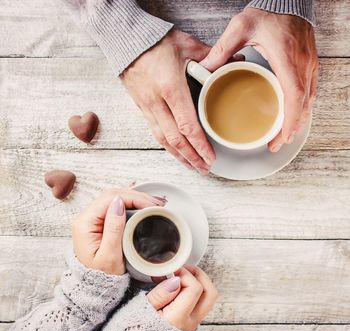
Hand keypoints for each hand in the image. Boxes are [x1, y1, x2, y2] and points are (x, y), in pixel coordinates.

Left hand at [72, 189, 165, 274]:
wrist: (95, 287)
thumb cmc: (102, 275)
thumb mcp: (110, 255)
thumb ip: (114, 227)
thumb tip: (119, 203)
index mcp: (85, 223)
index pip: (110, 199)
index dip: (133, 198)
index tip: (151, 204)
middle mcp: (86, 218)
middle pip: (112, 195)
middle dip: (136, 196)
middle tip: (156, 202)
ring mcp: (92, 219)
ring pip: (114, 198)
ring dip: (134, 197)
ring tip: (152, 201)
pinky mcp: (99, 222)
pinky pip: (114, 205)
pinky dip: (128, 200)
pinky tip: (136, 194)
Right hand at [121, 29, 215, 173]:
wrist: (125, 39)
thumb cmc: (155, 41)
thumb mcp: (187, 44)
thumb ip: (212, 56)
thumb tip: (235, 61)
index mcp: (171, 88)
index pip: (188, 125)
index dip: (200, 145)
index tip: (211, 157)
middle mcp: (157, 102)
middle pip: (176, 139)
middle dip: (191, 157)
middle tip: (205, 169)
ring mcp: (147, 107)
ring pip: (163, 140)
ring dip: (179, 156)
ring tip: (192, 166)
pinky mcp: (142, 108)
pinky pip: (155, 132)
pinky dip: (167, 146)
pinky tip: (175, 152)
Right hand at [147, 266, 217, 330]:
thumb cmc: (136, 325)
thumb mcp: (142, 308)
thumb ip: (160, 294)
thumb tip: (175, 280)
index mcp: (177, 319)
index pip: (195, 288)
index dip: (185, 274)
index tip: (172, 270)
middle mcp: (189, 323)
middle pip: (210, 292)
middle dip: (199, 275)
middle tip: (183, 270)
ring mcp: (192, 323)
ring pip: (207, 297)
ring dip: (196, 281)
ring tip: (179, 277)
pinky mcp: (190, 322)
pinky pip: (199, 302)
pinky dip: (192, 289)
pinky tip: (176, 286)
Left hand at [201, 8, 318, 151]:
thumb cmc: (268, 12)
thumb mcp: (241, 27)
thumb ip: (223, 49)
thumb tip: (205, 69)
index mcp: (286, 58)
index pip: (293, 96)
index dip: (290, 120)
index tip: (281, 137)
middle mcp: (302, 65)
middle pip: (303, 105)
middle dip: (291, 129)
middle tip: (275, 144)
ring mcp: (309, 65)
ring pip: (308, 101)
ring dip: (297, 121)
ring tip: (282, 136)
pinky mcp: (310, 65)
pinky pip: (310, 92)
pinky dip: (301, 109)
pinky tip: (292, 116)